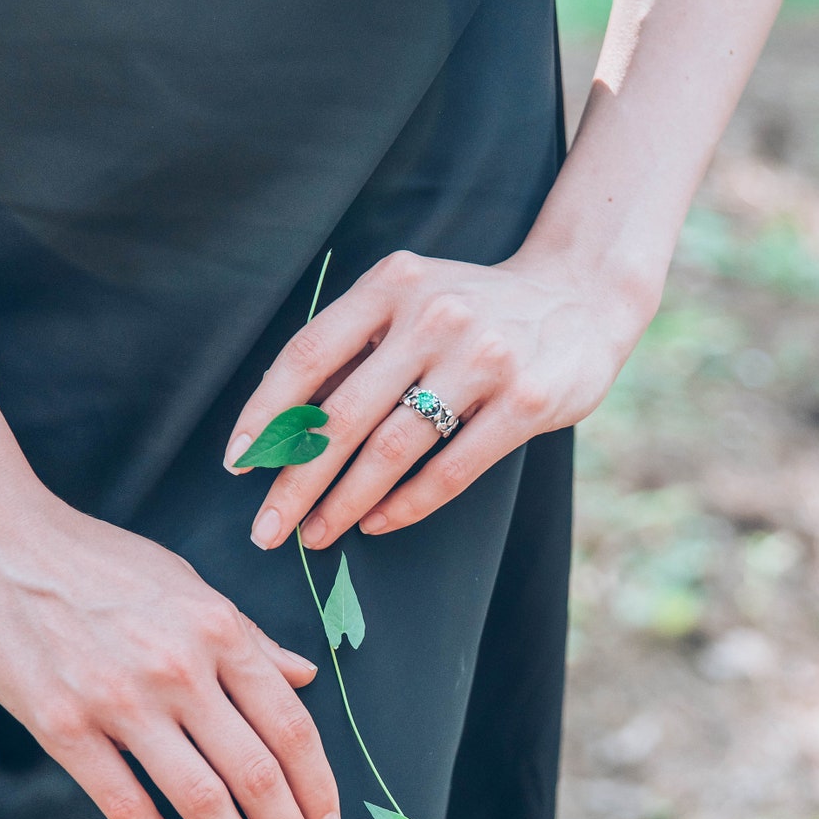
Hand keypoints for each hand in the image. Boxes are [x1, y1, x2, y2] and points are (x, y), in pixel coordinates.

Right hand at [0, 482, 339, 818]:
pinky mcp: (64, 727)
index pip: (290, 724)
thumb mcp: (187, 582)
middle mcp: (181, 669)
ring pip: (201, 798)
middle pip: (257, 772)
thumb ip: (249, 636)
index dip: (319, 784)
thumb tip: (306, 675)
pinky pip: (125, 802)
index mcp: (218, 629)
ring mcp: (121, 701)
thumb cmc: (96, 557)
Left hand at [223, 243, 659, 549]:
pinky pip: (450, 469)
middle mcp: (434, 315)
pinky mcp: (524, 402)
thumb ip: (358, 350)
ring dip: (344, 502)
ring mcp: (483, 359)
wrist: (581, 296)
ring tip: (315, 533)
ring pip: (392, 449)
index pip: (308, 356)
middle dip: (295, 481)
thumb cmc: (476, 309)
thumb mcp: (412, 301)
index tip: (238, 464)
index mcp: (392, 284)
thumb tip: (284, 428)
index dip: (266, 415)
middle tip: (267, 529)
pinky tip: (377, 523)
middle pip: (343, 414)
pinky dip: (405, 505)